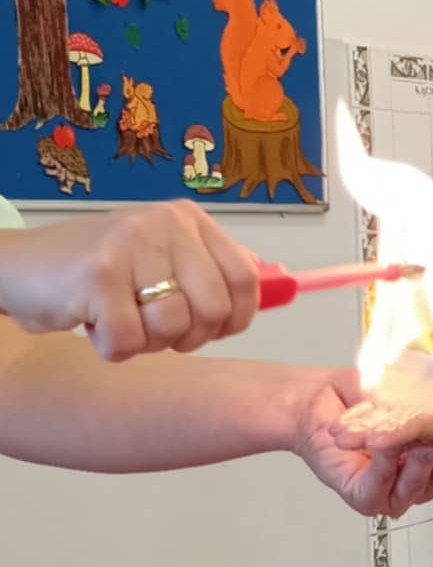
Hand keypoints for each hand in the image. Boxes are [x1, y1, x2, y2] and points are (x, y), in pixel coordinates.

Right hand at [0, 202, 259, 360]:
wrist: (19, 269)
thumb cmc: (94, 275)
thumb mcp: (160, 259)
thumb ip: (210, 269)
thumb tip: (274, 284)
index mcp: (188, 219)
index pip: (246, 280)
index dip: (231, 320)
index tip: (204, 328)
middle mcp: (165, 223)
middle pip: (214, 309)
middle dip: (186, 337)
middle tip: (150, 326)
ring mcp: (132, 243)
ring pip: (174, 327)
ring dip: (145, 342)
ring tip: (117, 319)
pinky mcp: (98, 272)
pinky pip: (130, 340)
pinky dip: (112, 347)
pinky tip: (92, 323)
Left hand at [297, 367, 432, 517]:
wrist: (321, 396)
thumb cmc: (369, 392)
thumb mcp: (424, 385)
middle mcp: (426, 477)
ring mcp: (396, 490)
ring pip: (422, 486)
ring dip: (423, 460)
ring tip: (424, 438)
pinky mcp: (364, 496)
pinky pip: (381, 486)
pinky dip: (383, 462)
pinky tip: (381, 441)